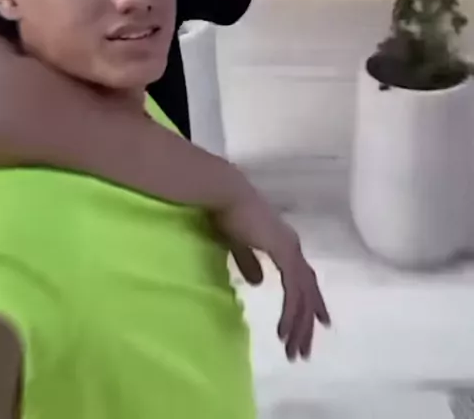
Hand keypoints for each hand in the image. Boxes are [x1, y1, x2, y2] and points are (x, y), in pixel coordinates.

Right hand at [214, 192, 330, 360]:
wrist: (225, 194)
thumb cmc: (227, 214)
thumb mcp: (238, 244)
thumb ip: (249, 262)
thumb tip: (257, 282)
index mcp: (284, 243)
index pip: (303, 277)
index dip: (311, 301)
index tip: (319, 324)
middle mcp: (292, 246)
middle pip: (308, 290)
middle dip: (307, 321)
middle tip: (304, 351)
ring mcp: (290, 249)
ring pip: (303, 295)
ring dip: (299, 324)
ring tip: (294, 350)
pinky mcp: (283, 253)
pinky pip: (292, 290)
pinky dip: (290, 312)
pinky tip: (283, 331)